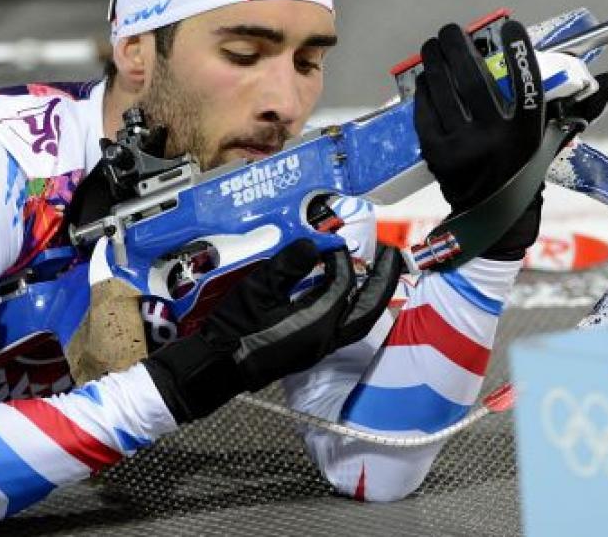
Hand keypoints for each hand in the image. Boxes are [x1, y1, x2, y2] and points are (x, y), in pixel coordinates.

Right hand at [142, 239, 401, 423]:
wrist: (216, 367)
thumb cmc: (233, 330)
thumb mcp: (257, 289)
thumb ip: (288, 265)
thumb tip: (312, 244)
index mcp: (317, 322)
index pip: (342, 283)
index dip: (339, 257)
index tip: (331, 239)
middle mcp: (326, 337)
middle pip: (369, 308)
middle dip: (383, 279)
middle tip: (391, 254)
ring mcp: (320, 348)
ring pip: (360, 321)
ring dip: (370, 295)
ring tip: (374, 272)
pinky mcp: (310, 352)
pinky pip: (343, 328)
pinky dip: (351, 307)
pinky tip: (342, 293)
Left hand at [414, 20, 545, 259]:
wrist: (492, 219)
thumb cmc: (526, 170)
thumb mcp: (553, 142)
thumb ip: (581, 109)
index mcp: (527, 136)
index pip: (528, 85)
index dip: (520, 52)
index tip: (512, 26)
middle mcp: (494, 141)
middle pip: (473, 80)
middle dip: (460, 46)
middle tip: (454, 30)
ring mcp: (461, 148)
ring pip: (444, 90)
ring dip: (435, 61)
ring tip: (434, 44)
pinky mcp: (436, 154)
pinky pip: (426, 110)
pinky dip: (424, 88)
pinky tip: (426, 75)